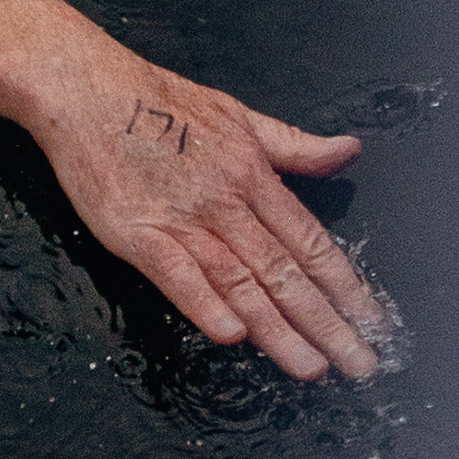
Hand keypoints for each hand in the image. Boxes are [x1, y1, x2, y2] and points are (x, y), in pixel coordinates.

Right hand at [25, 36, 387, 381]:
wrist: (85, 89)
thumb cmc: (159, 102)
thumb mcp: (237, 114)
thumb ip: (294, 145)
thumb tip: (348, 149)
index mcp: (252, 172)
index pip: (310, 240)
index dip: (345, 285)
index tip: (372, 321)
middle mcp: (224, 200)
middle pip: (285, 271)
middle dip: (326, 322)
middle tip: (359, 363)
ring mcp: (181, 220)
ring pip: (240, 283)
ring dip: (278, 331)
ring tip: (311, 368)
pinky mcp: (138, 235)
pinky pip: (179, 278)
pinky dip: (206, 306)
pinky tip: (233, 336)